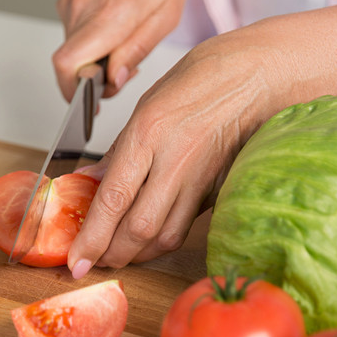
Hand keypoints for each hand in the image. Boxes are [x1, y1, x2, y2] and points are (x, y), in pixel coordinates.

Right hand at [52, 0, 188, 100]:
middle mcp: (83, 7)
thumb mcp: (166, 15)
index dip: (73, 92)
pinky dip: (91, 42)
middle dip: (93, 78)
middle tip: (122, 71)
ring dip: (94, 59)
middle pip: (71, 63)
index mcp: (110, 14)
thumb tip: (114, 81)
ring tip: (123, 43)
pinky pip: (74, 33)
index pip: (68, 64)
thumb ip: (136, 51)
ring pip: (73, 49)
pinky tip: (113, 29)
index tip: (89, 103)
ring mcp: (71, 2)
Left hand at [67, 35, 288, 276]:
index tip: (76, 260)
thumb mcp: (146, 104)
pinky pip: (186, 226)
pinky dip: (162, 240)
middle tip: (91, 261)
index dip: (92, 237)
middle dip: (111, 253)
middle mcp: (176, 160)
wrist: (260, 75)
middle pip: (139, 228)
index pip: (113, 198)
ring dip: (137, 253)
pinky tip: (148, 239)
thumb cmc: (202, 80)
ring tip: (116, 254)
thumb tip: (89, 183)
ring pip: (165, 236)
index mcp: (149, 132)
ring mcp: (202, 179)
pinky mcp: (220, 190)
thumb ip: (118, 151)